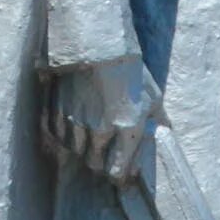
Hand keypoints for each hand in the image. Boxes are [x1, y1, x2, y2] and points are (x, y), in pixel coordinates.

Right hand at [44, 55, 153, 182]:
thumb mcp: (152, 96)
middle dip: (100, 162)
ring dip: (81, 147)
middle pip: (94, 165)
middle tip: (104, 151)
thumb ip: (158, 121)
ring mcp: (75, 122)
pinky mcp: (56, 111)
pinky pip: (57, 135)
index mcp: (127, 130)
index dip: (118, 175)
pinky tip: (72, 123)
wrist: (98, 44)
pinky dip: (63, 133)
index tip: (119, 171)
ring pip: (75, 151)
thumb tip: (164, 135)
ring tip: (88, 133)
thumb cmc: (130, 71)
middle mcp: (100, 131)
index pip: (117, 172)